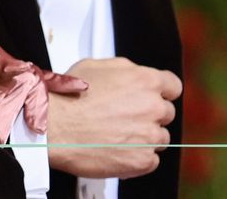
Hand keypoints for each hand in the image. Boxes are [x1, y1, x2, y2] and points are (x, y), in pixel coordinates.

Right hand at [46, 56, 180, 179]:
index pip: (173, 86)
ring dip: (144, 137)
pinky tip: (117, 149)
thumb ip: (124, 69)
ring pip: (160, 138)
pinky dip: (137, 157)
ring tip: (117, 134)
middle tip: (125, 116)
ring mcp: (149, 135)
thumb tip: (131, 74)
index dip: (162, 91)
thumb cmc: (68, 97)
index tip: (155, 96)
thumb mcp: (95, 66)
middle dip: (149, 114)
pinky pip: (151, 160)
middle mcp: (152, 107)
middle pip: (166, 113)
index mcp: (145, 81)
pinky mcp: (143, 160)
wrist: (54, 126)